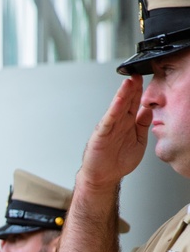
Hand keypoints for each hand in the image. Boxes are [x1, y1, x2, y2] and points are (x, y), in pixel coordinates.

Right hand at [77, 77, 149, 191]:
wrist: (103, 177)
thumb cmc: (118, 161)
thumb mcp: (138, 142)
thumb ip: (143, 126)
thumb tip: (148, 111)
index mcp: (128, 123)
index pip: (134, 103)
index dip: (139, 91)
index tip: (143, 78)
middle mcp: (119, 122)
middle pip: (126, 101)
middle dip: (131, 87)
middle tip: (137, 74)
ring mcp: (110, 127)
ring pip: (118, 107)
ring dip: (123, 94)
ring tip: (129, 82)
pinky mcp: (102, 134)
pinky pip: (109, 120)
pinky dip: (114, 110)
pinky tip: (119, 101)